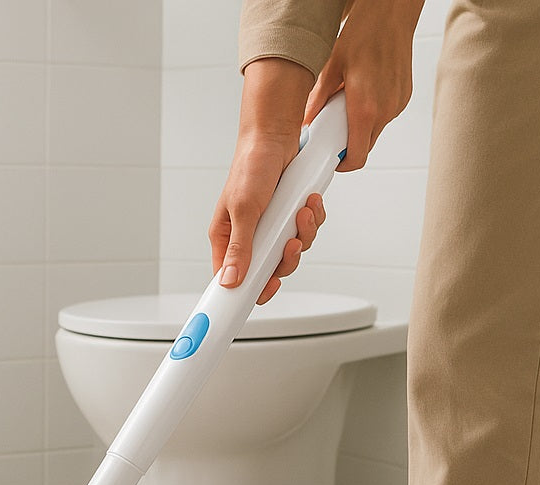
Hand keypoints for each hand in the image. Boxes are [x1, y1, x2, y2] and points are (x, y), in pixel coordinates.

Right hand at [209, 58, 325, 303]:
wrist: (275, 134)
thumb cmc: (251, 165)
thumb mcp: (244, 210)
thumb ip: (239, 249)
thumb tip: (230, 281)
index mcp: (227, 239)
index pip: (232, 279)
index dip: (248, 292)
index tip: (263, 295)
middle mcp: (248, 236)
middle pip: (269, 271)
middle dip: (287, 258)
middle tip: (291, 243)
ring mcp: (269, 227)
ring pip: (291, 252)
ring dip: (304, 234)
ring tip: (303, 212)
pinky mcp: (288, 216)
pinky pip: (305, 232)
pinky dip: (311, 220)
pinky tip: (309, 203)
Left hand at [304, 0, 422, 170]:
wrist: (392, 12)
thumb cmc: (364, 33)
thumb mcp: (331, 67)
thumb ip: (318, 100)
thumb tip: (305, 123)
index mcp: (365, 109)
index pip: (357, 157)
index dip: (343, 165)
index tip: (332, 161)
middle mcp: (386, 110)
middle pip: (366, 147)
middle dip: (349, 145)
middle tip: (333, 131)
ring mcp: (398, 104)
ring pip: (375, 131)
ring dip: (361, 127)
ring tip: (348, 104)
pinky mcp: (404, 97)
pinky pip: (385, 116)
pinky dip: (373, 113)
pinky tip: (364, 93)